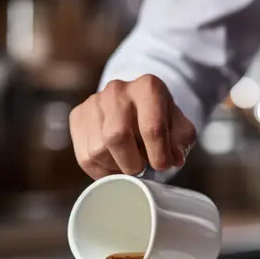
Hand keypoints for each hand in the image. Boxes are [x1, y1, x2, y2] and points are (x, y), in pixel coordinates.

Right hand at [70, 74, 196, 178]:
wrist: (135, 105)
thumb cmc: (160, 120)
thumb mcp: (179, 127)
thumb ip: (182, 142)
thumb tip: (174, 158)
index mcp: (148, 88)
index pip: (151, 128)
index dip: (159, 155)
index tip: (162, 166)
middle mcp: (117, 90)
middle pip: (116, 137)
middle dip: (132, 163)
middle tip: (141, 168)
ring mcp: (94, 102)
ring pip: (98, 150)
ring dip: (116, 167)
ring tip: (128, 163)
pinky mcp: (77, 116)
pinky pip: (84, 157)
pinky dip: (101, 170)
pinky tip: (114, 163)